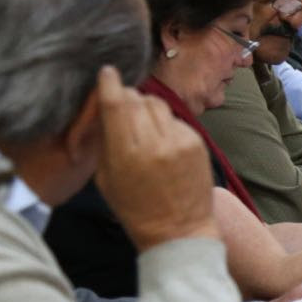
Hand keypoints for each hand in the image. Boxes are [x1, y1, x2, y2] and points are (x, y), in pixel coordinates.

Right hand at [92, 68, 218, 248]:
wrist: (178, 229)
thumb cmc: (134, 208)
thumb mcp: (106, 178)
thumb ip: (105, 141)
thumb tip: (105, 108)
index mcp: (126, 154)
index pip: (116, 105)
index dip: (109, 84)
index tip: (107, 71)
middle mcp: (155, 143)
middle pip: (137, 99)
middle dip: (127, 97)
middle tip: (121, 105)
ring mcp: (179, 140)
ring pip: (158, 104)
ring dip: (146, 107)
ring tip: (141, 126)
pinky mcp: (197, 141)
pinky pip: (174, 119)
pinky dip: (164, 123)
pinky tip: (161, 140)